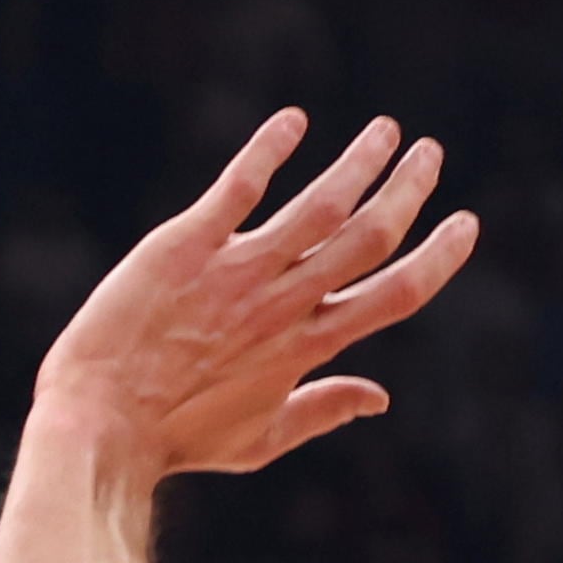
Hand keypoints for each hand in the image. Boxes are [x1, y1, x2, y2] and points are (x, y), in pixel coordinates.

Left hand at [31, 110, 473, 489]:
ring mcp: (236, 273)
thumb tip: (380, 397)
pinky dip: (270, 149)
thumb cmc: (174, 439)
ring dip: (359, 161)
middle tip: (428, 153)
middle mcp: (282, 305)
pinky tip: (293, 121)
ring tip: (384, 131)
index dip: (438, 257)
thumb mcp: (258, 441)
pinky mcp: (186, 246)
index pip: (395, 295)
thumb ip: (321, 410)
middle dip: (408, 190)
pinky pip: (239, 186)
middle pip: (369, 236)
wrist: (96, 428)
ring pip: (321, 204)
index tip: (465, 223)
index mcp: (306, 347)